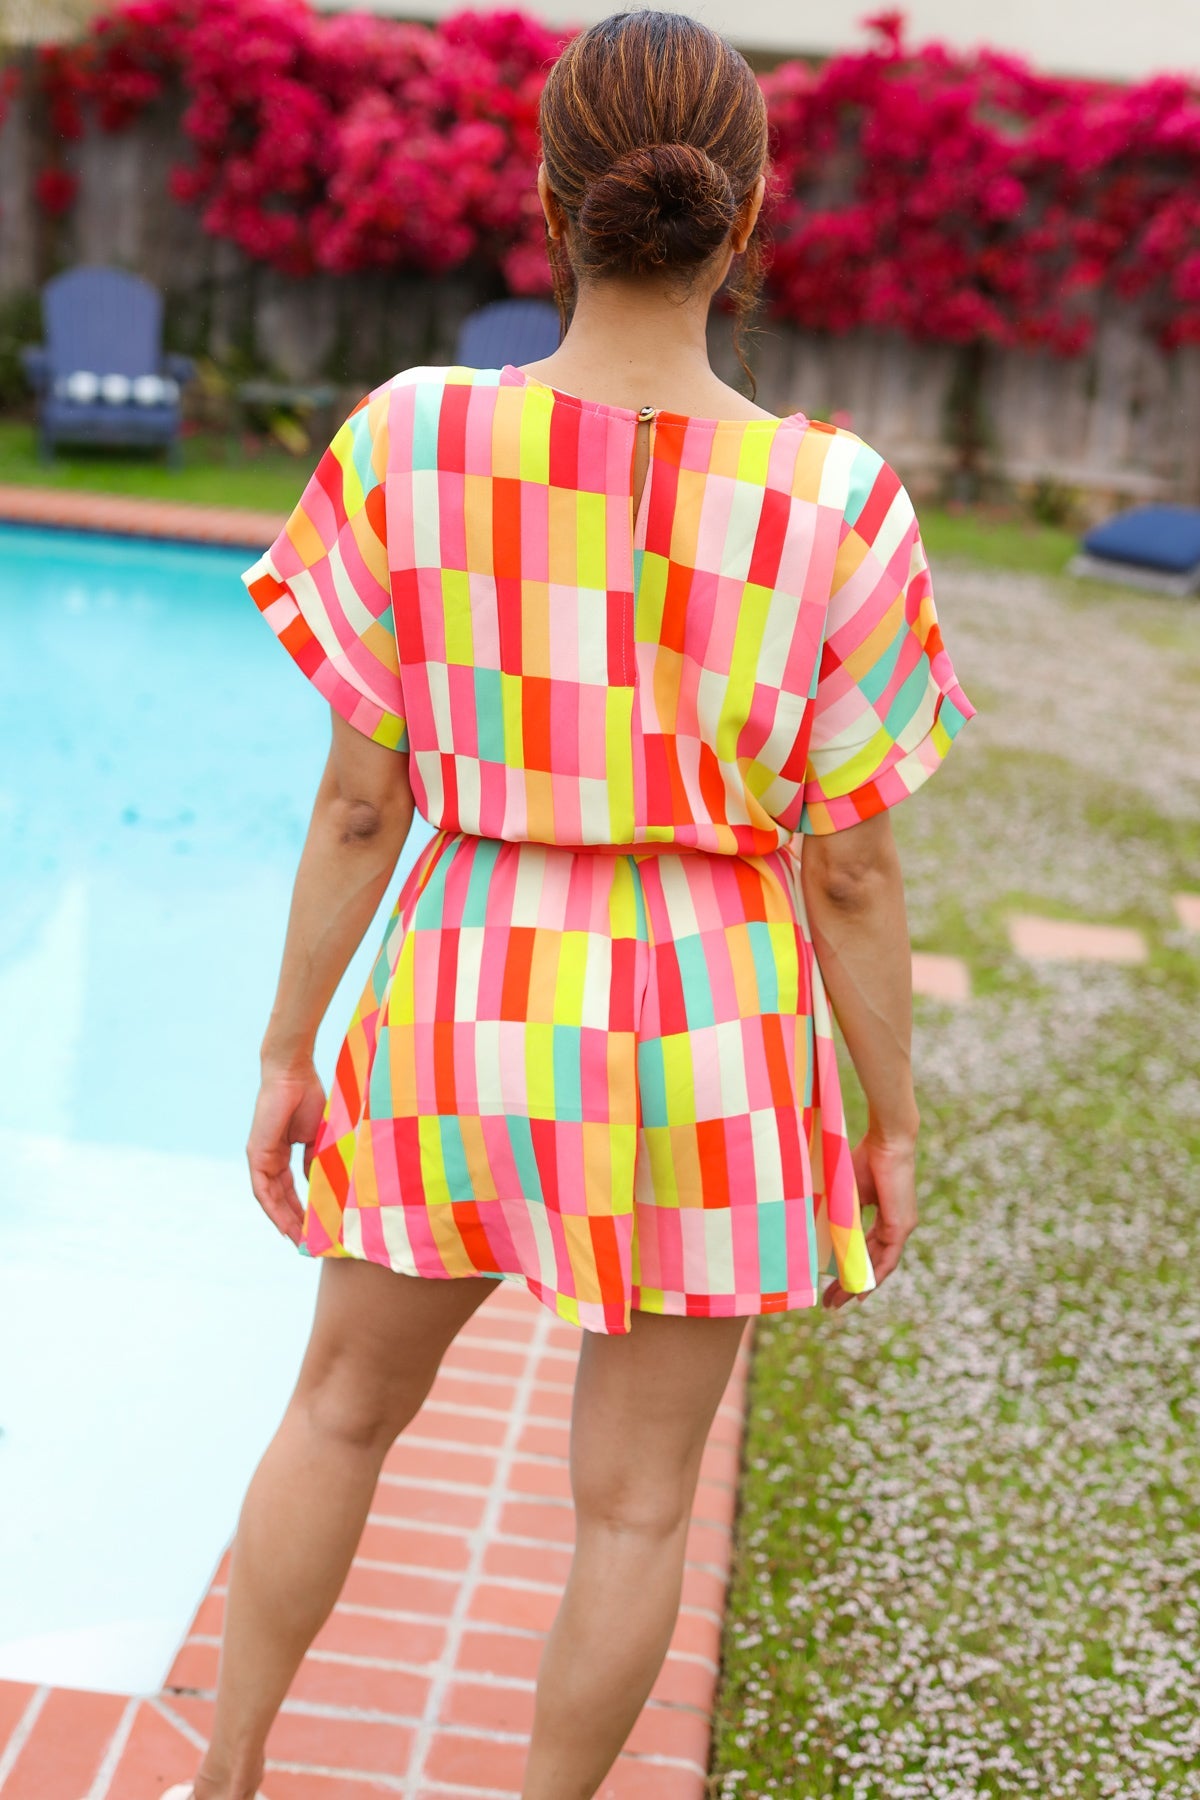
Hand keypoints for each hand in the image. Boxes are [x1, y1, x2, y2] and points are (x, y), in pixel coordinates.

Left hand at [246, 1059, 327, 1243]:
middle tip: (308, 1242)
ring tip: (300, 1240)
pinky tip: (284, 1224)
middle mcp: (268, 1159)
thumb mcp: (317, 1138)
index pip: (290, 1190)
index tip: (314, 1228)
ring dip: (284, 1220)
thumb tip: (320, 1185)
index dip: (301, 1210)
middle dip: (294, 1222)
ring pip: (271, 1199)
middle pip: (279, 1199)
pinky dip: (273, 1208)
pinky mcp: (257, 1154)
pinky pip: (263, 1189)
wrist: (293, 1075)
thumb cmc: (308, 1098)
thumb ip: (315, 1161)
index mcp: (282, 1154)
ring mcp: (260, 1158)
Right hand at [823, 1129, 917, 1309]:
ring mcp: (901, 1226)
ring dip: (859, 1284)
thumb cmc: (865, 1156)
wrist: (887, 1140)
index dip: (852, 1267)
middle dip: (849, 1283)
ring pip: (879, 1264)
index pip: (867, 1248)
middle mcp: (896, 1224)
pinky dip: (874, 1275)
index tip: (834, 1284)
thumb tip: (819, 1230)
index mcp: (884, 1215)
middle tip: (830, 1302)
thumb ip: (840, 1213)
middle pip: (872, 1261)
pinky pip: (887, 1258)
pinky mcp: (901, 1225)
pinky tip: (860, 1291)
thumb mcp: (847, 1191)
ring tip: (839, 1301)